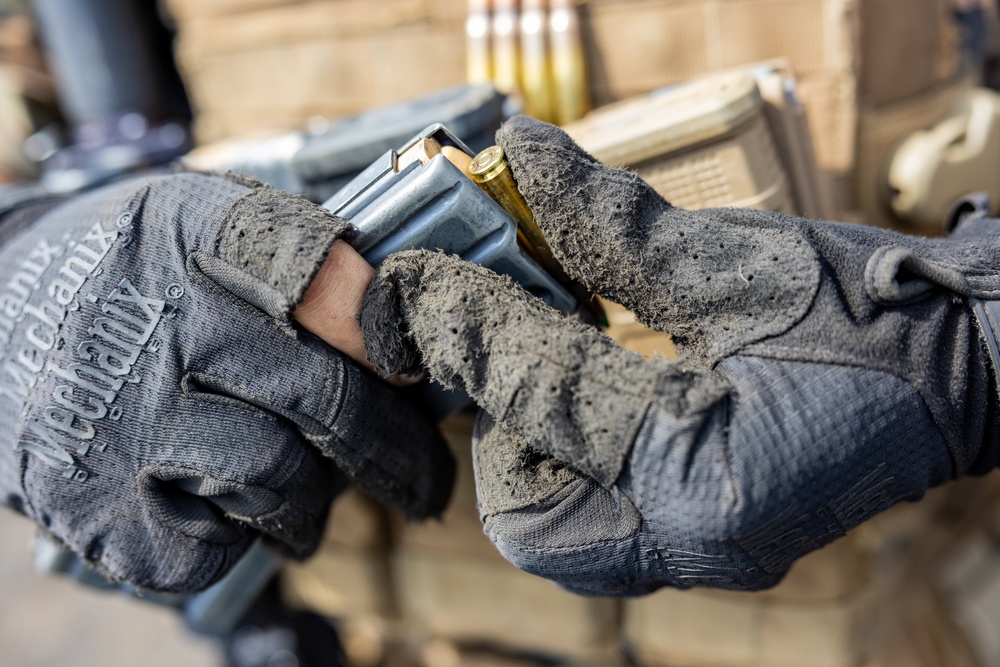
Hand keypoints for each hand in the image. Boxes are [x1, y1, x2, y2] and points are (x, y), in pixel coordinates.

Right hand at [0, 174, 452, 592]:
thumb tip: (407, 342)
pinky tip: (219, 510)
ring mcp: (119, 414)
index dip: (395, 338)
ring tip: (305, 498)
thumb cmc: (134, 271)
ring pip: (279, 482)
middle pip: (327, 400)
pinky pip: (208, 551)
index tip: (421, 375)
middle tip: (424, 484)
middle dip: (397, 455)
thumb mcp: (200, 219)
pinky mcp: (83, 498)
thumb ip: (297, 260)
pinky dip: (234, 542)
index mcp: (198, 230)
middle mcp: (161, 319)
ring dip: (310, 506)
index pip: (332, 279)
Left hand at [358, 116, 999, 594]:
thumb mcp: (736, 263)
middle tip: (486, 338)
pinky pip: (593, 525)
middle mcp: (699, 541)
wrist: (963, 371)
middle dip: (488, 420)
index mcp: (709, 473)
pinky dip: (561, 460)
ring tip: (534, 363)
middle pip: (523, 515)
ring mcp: (702, 555)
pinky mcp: (701, 542)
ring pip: (551, 533)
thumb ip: (612, 221)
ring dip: (519, 448)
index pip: (543, 398)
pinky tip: (572, 391)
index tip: (412, 280)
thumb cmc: (871, 312)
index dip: (465, 328)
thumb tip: (522, 154)